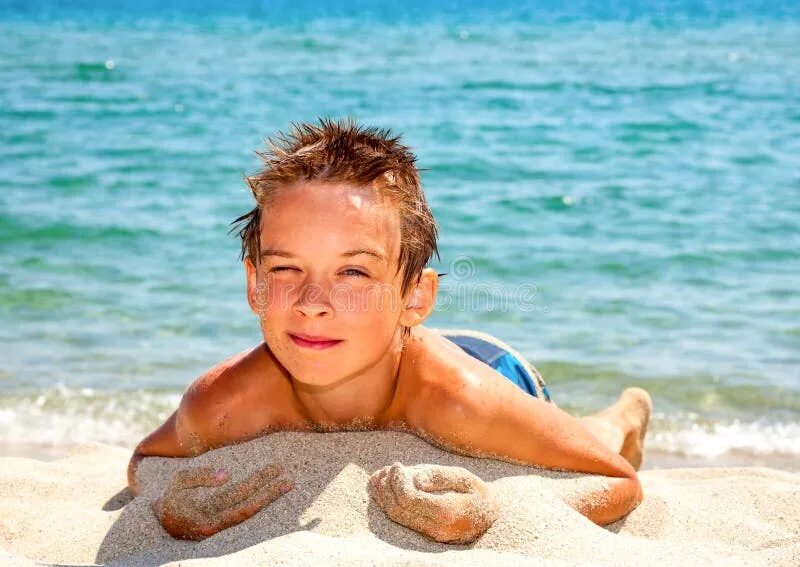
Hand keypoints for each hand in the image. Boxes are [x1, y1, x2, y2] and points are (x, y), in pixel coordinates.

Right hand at [152, 464, 292, 540]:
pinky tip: (271, 496)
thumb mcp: (178, 482)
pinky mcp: (222, 528)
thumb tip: (227, 475)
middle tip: (289, 480)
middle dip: (269, 493)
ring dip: (268, 500)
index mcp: (205, 515)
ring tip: (286, 486)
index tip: (274, 470)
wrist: (159, 522)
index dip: (258, 485)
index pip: (239, 499)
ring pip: (249, 514)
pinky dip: (260, 507)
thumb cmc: (170, 497)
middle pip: (248, 508)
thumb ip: (200, 477)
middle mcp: (215, 525)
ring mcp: (220, 529)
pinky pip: (245, 517)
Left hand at [368, 462, 498, 543]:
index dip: (397, 481)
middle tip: (383, 469)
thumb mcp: (465, 478)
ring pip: (397, 517)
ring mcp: (430, 533)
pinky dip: (389, 504)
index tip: (396, 465)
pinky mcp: (426, 533)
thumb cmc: (478, 493)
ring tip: (377, 477)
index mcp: (446, 511)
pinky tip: (383, 490)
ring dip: (383, 497)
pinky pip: (402, 520)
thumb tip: (415, 480)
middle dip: (386, 488)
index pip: (409, 499)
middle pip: (399, 510)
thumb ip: (440, 476)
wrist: (491, 517)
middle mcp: (436, 527)